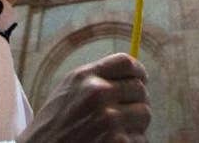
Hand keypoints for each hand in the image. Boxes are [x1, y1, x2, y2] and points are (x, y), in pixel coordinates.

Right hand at [18, 52, 151, 142]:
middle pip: (140, 89)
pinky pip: (139, 138)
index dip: (138, 72)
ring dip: (136, 125)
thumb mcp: (68, 93)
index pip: (126, 62)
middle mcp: (98, 92)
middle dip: (137, 102)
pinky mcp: (117, 140)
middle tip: (127, 115)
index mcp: (85, 76)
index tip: (141, 81)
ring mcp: (108, 118)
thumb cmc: (54, 127)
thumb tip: (133, 75)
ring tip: (116, 133)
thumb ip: (96, 80)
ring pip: (144, 114)